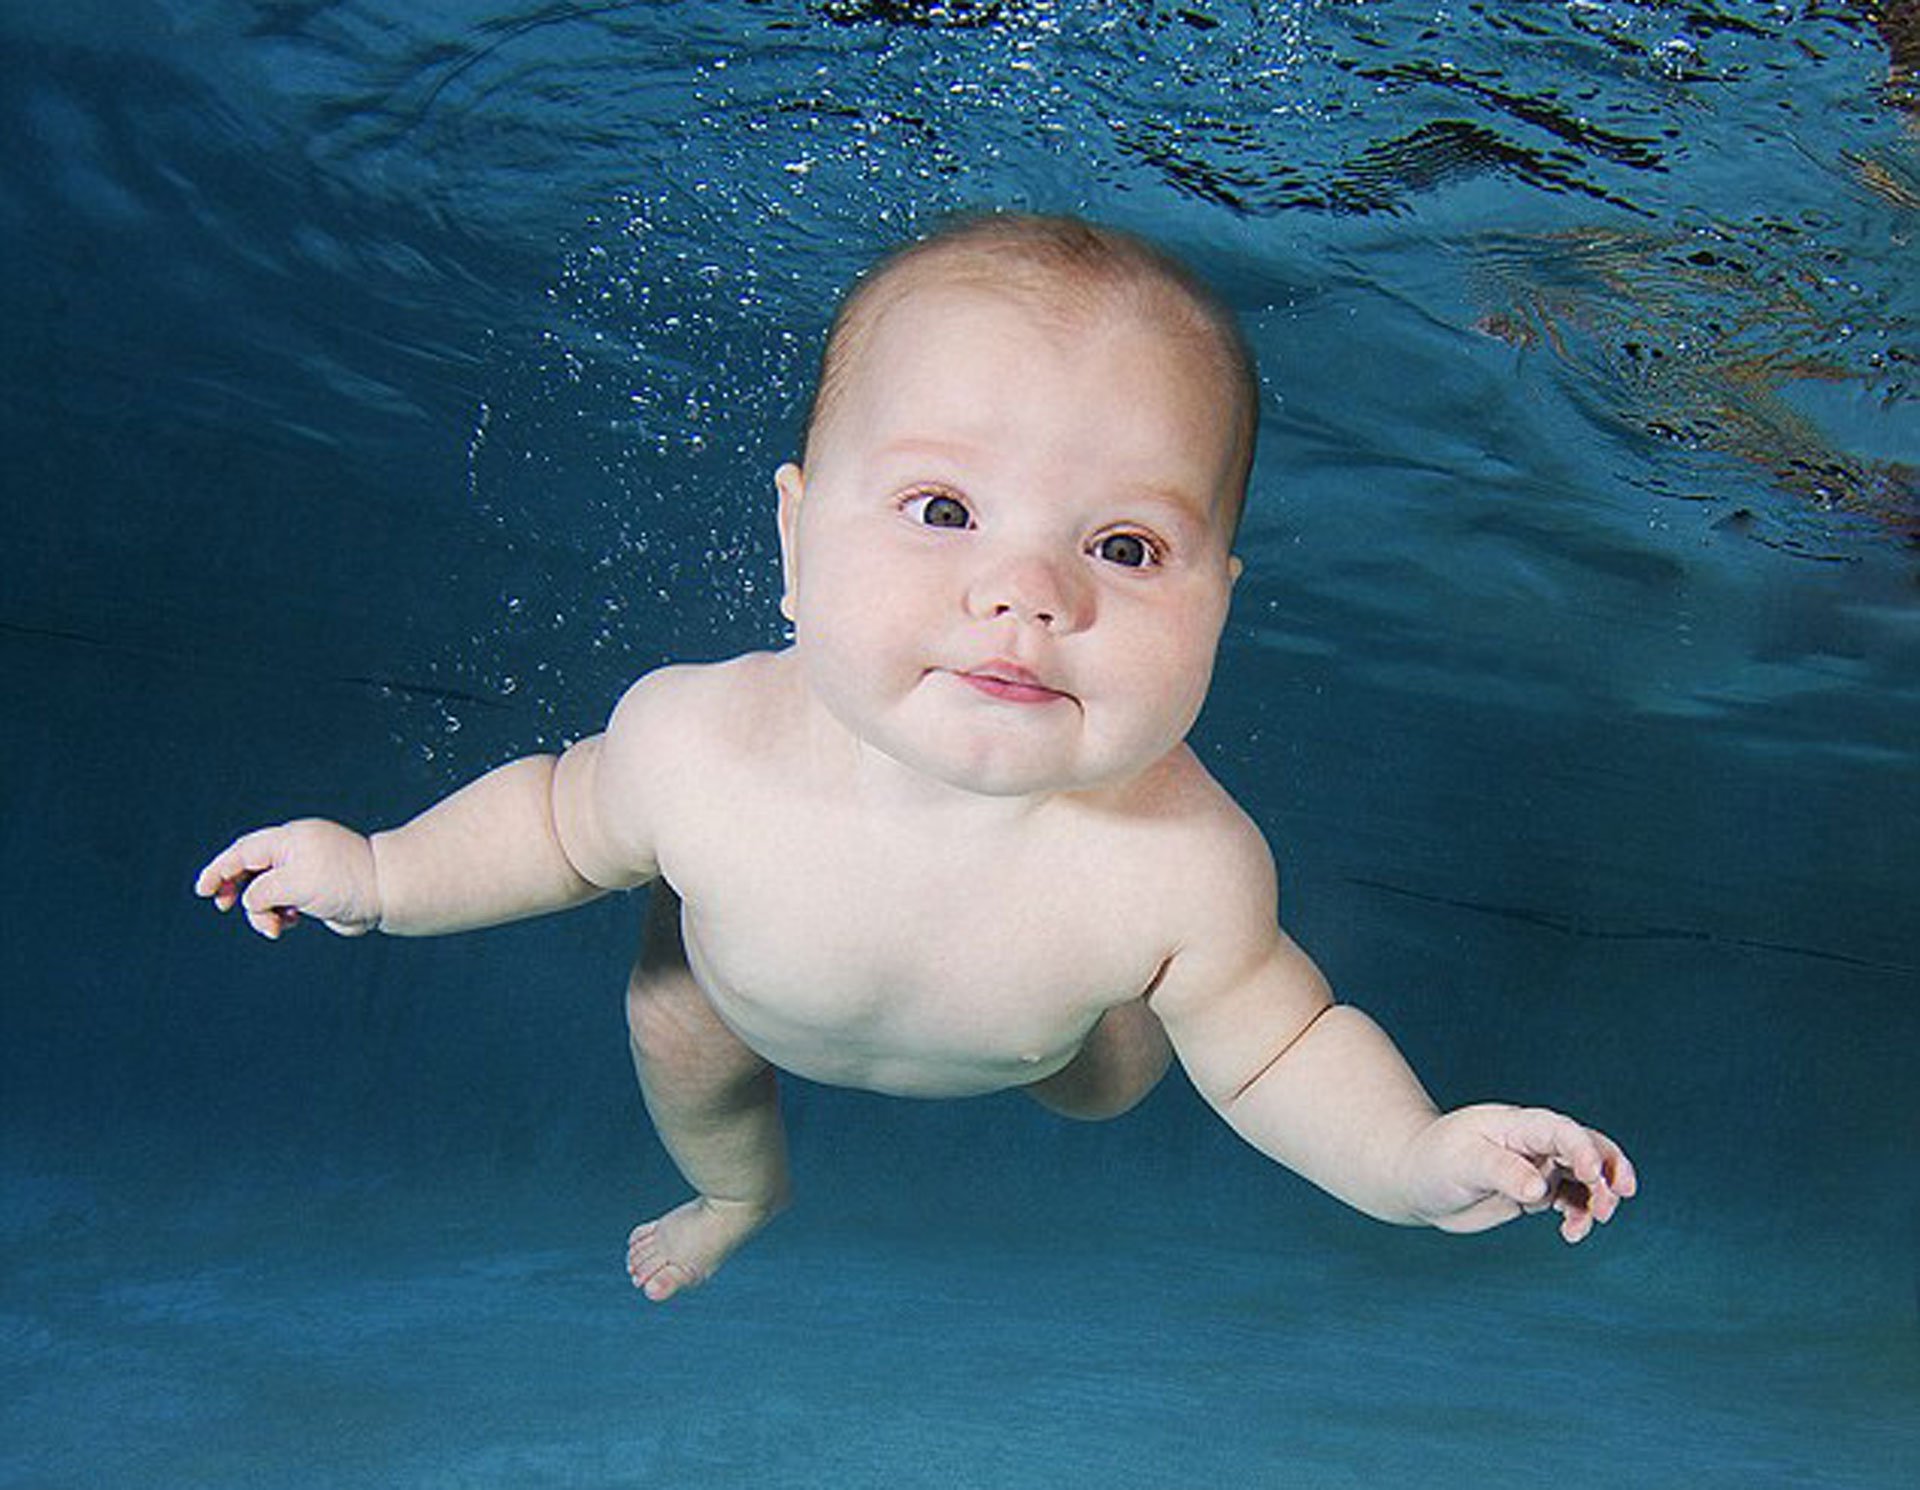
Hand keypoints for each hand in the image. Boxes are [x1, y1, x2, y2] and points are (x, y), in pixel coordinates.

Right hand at [194, 819, 381, 938]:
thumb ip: (261, 891)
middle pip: (252, 869)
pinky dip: (279, 915)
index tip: (202, 891)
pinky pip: (284, 903)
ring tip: (276, 926)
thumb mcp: (293, 885)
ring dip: (263, 911)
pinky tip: (289, 923)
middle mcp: (296, 852)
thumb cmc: (344, 882)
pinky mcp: (315, 891)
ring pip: (267, 892)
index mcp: (290, 840)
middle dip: (236, 890)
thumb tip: (251, 902)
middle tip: (223, 907)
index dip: (219, 870)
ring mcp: (306, 871)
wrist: (385, 894)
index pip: (244, 852)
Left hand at [1399, 1103, 1635, 1242]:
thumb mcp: (1463, 1163)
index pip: (1561, 1131)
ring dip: (1598, 1197)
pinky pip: (1570, 1200)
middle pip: (1586, 1148)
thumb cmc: (1434, 1161)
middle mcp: (1533, 1142)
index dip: (1584, 1149)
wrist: (1416, 1180)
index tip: (1593, 1177)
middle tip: (1616, 1198)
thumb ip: (1503, 1172)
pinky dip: (1580, 1215)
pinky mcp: (1534, 1190)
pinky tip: (1571, 1233)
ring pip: (1584, 1177)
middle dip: (1608, 1171)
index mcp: (1517, 1125)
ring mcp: (1537, 1165)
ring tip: (1592, 1222)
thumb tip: (1539, 1188)